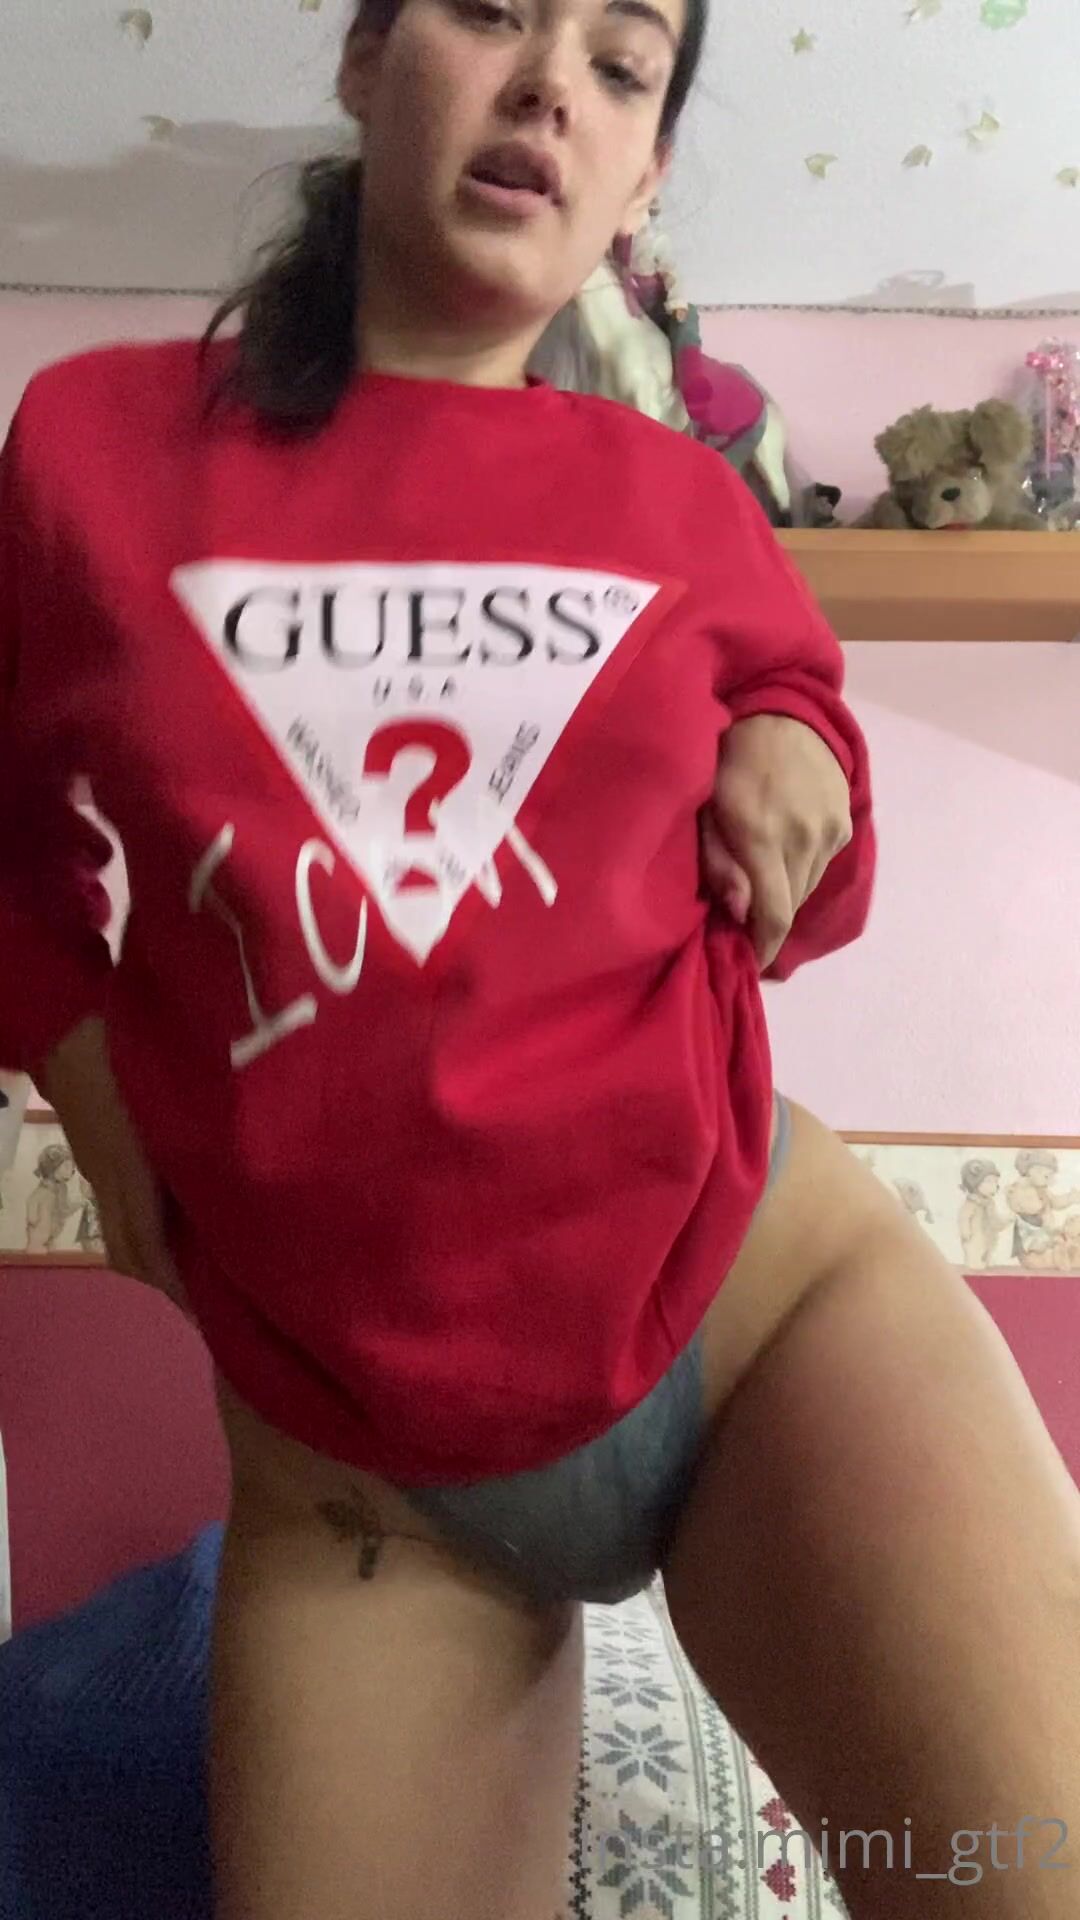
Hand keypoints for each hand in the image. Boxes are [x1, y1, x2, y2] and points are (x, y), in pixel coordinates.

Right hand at [40, 1017, 190, 1316]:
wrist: (64, 1027)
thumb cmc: (127, 1055)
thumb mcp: (173, 1097)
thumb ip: (202, 1140)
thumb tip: (239, 1178)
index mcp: (132, 1170)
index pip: (148, 1246)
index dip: (175, 1285)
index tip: (208, 1311)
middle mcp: (110, 1181)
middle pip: (130, 1253)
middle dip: (166, 1285)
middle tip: (209, 1307)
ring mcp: (98, 1172)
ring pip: (119, 1237)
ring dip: (152, 1264)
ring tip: (193, 1280)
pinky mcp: (96, 1161)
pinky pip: (116, 1214)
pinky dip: (143, 1236)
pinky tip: (171, 1233)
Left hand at [702, 714, 852, 970]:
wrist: (782, 711)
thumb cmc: (727, 760)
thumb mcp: (706, 808)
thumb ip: (720, 863)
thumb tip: (741, 912)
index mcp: (763, 837)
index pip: (774, 916)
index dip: (763, 948)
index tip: (750, 962)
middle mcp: (804, 839)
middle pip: (791, 907)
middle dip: (768, 921)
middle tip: (744, 919)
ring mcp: (830, 831)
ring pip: (807, 887)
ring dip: (784, 893)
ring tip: (761, 880)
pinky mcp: (844, 823)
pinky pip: (821, 863)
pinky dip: (801, 868)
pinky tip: (782, 848)